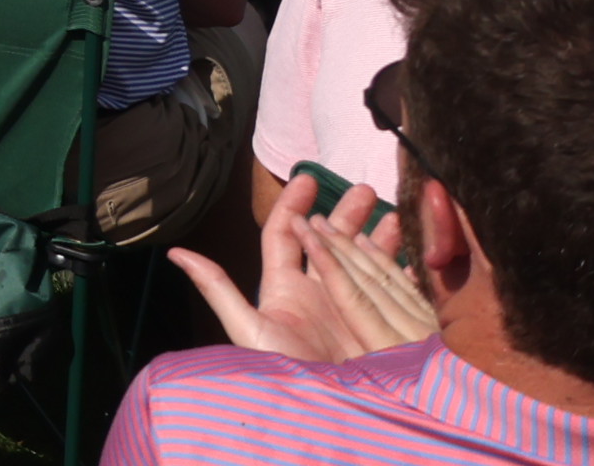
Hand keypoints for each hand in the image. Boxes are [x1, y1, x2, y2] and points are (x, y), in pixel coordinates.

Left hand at [177, 175, 440, 364]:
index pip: (285, 235)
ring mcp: (348, 310)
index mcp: (284, 289)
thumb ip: (218, 289)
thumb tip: (175, 252)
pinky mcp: (377, 329)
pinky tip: (419, 259)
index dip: (294, 204)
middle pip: (330, 242)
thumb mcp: (249, 329)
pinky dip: (402, 275)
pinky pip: (391, 295)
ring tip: (398, 217)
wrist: (326, 416)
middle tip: (365, 188)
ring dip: (378, 239)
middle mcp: (317, 295)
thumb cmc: (280, 374)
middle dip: (346, 215)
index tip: (308, 176)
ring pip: (363, 263)